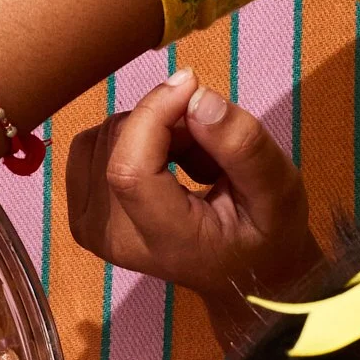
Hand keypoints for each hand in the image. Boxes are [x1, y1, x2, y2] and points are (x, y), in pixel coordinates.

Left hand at [67, 69, 322, 347]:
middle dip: (164, 120)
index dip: (154, 113)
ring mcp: (90, 229)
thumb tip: (197, 98)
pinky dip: (128, 139)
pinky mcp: (81, 216)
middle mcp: (113, 238)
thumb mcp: (279, 189)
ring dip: (149, 131)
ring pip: (102, 139)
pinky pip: (90, 149)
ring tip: (189, 161)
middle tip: (207, 145)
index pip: (129, 168)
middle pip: (115, 145)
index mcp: (164, 239)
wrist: (239, 275)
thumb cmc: (263, 233)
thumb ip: (241, 145)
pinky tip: (160, 163)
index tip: (192, 84)